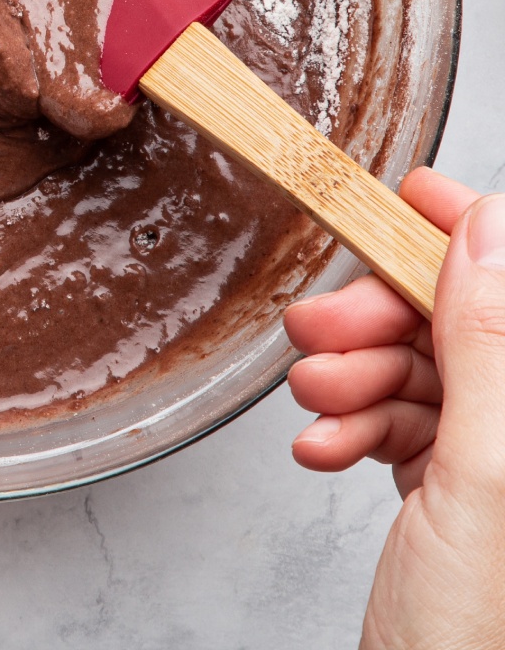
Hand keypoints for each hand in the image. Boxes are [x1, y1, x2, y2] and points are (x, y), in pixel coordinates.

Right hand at [285, 167, 504, 649]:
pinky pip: (399, 425)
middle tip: (316, 327)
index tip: (402, 195)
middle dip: (380, 321)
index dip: (465, 232)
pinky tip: (324, 448)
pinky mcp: (452, 492)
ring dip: (353, 380)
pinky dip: (352, 427)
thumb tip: (486, 229)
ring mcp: (495, 463)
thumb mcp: (479, 478)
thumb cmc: (471, 642)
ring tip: (314, 405)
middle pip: (460, 325)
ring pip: (420, 373)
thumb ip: (489, 346)